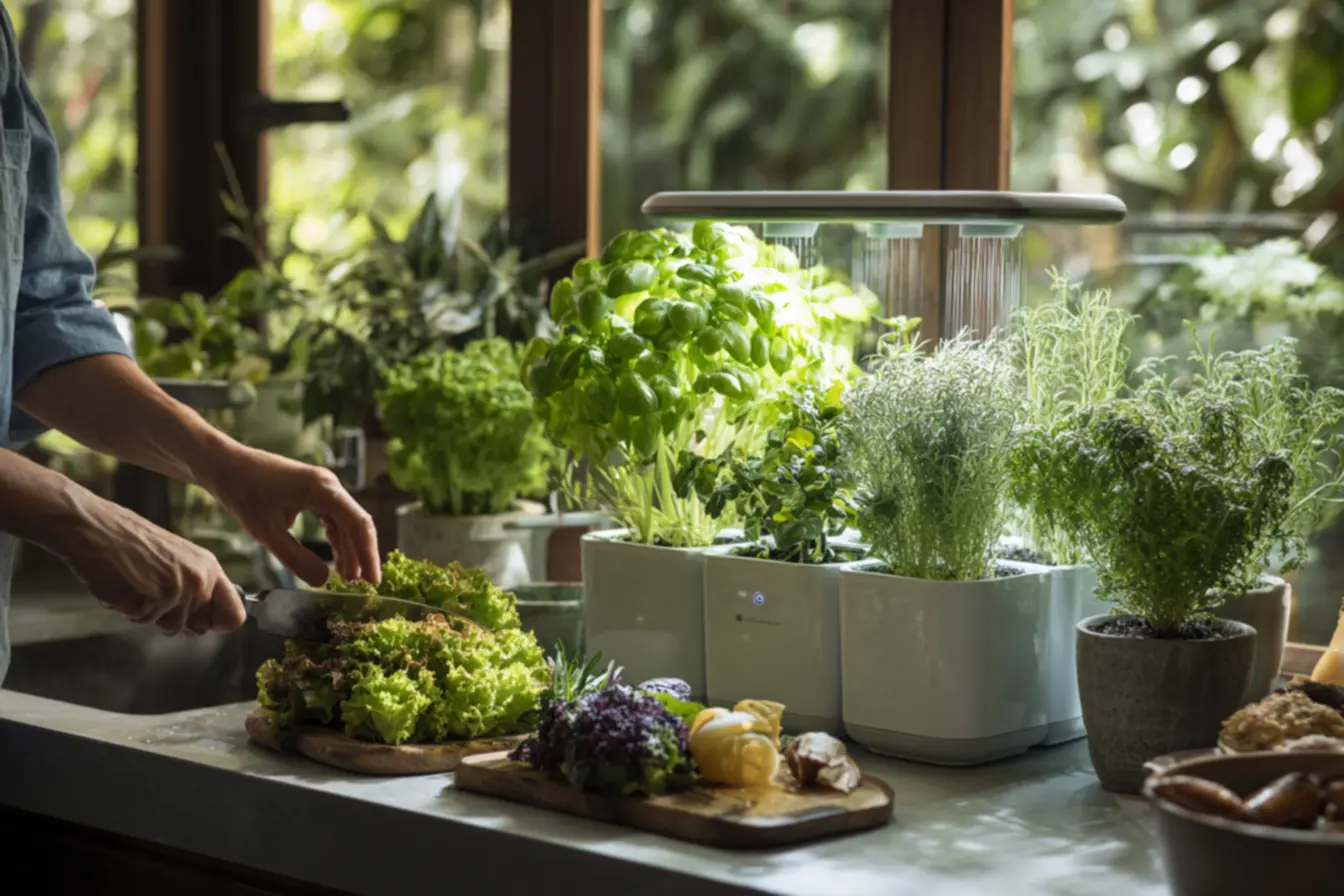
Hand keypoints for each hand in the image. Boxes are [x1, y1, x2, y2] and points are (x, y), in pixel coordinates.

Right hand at [62, 500, 243, 635]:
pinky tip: (123, 587)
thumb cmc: (133, 543)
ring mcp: (174, 593)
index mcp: (210, 568)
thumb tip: (209, 617)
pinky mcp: (148, 601)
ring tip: (137, 585)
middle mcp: (199, 582)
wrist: (96, 529)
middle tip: (155, 594)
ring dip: (151, 614)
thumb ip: (197, 585)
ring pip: (170, 628)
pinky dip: (130, 610)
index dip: (219, 622)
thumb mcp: (178, 558)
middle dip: (178, 619)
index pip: (234, 615)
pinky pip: (141, 621)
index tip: (205, 620)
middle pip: (199, 628)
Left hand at [200, 445, 380, 587]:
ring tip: (349, 577)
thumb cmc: (244, 493)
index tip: (373, 580)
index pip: (358, 524)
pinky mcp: (314, 493)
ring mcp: (323, 488)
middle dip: (361, 554)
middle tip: (364, 585)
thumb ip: (296, 559)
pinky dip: (336, 540)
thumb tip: (324, 581)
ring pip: (346, 522)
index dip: (368, 555)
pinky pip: (333, 518)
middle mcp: (329, 485)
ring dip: (348, 549)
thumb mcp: (268, 533)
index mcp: (324, 489)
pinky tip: (335, 559)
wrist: (225, 466)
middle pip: (357, 523)